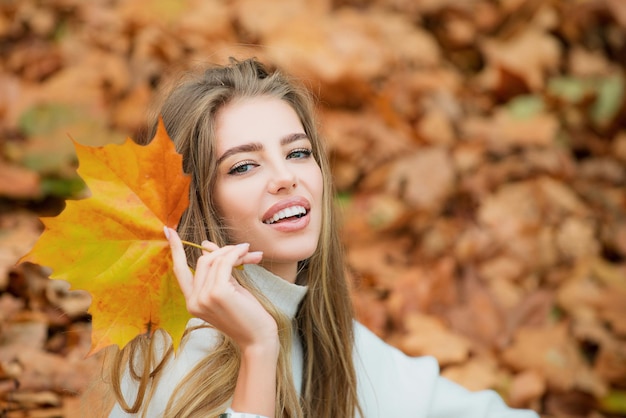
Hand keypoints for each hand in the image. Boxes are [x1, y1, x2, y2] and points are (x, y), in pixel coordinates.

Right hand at [164, 227, 277, 350]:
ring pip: (215, 260)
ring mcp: (204, 297)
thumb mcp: (227, 289)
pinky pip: (225, 262)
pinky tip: (247, 251)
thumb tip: (205, 244)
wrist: (259, 338)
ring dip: (234, 252)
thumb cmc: (246, 315)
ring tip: (250, 253)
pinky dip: (237, 253)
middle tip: (244, 250)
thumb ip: (217, 270)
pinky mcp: (218, 292)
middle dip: (224, 251)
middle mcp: (193, 301)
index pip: (179, 271)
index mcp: (192, 302)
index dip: (175, 249)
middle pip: (203, 260)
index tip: (168, 230)